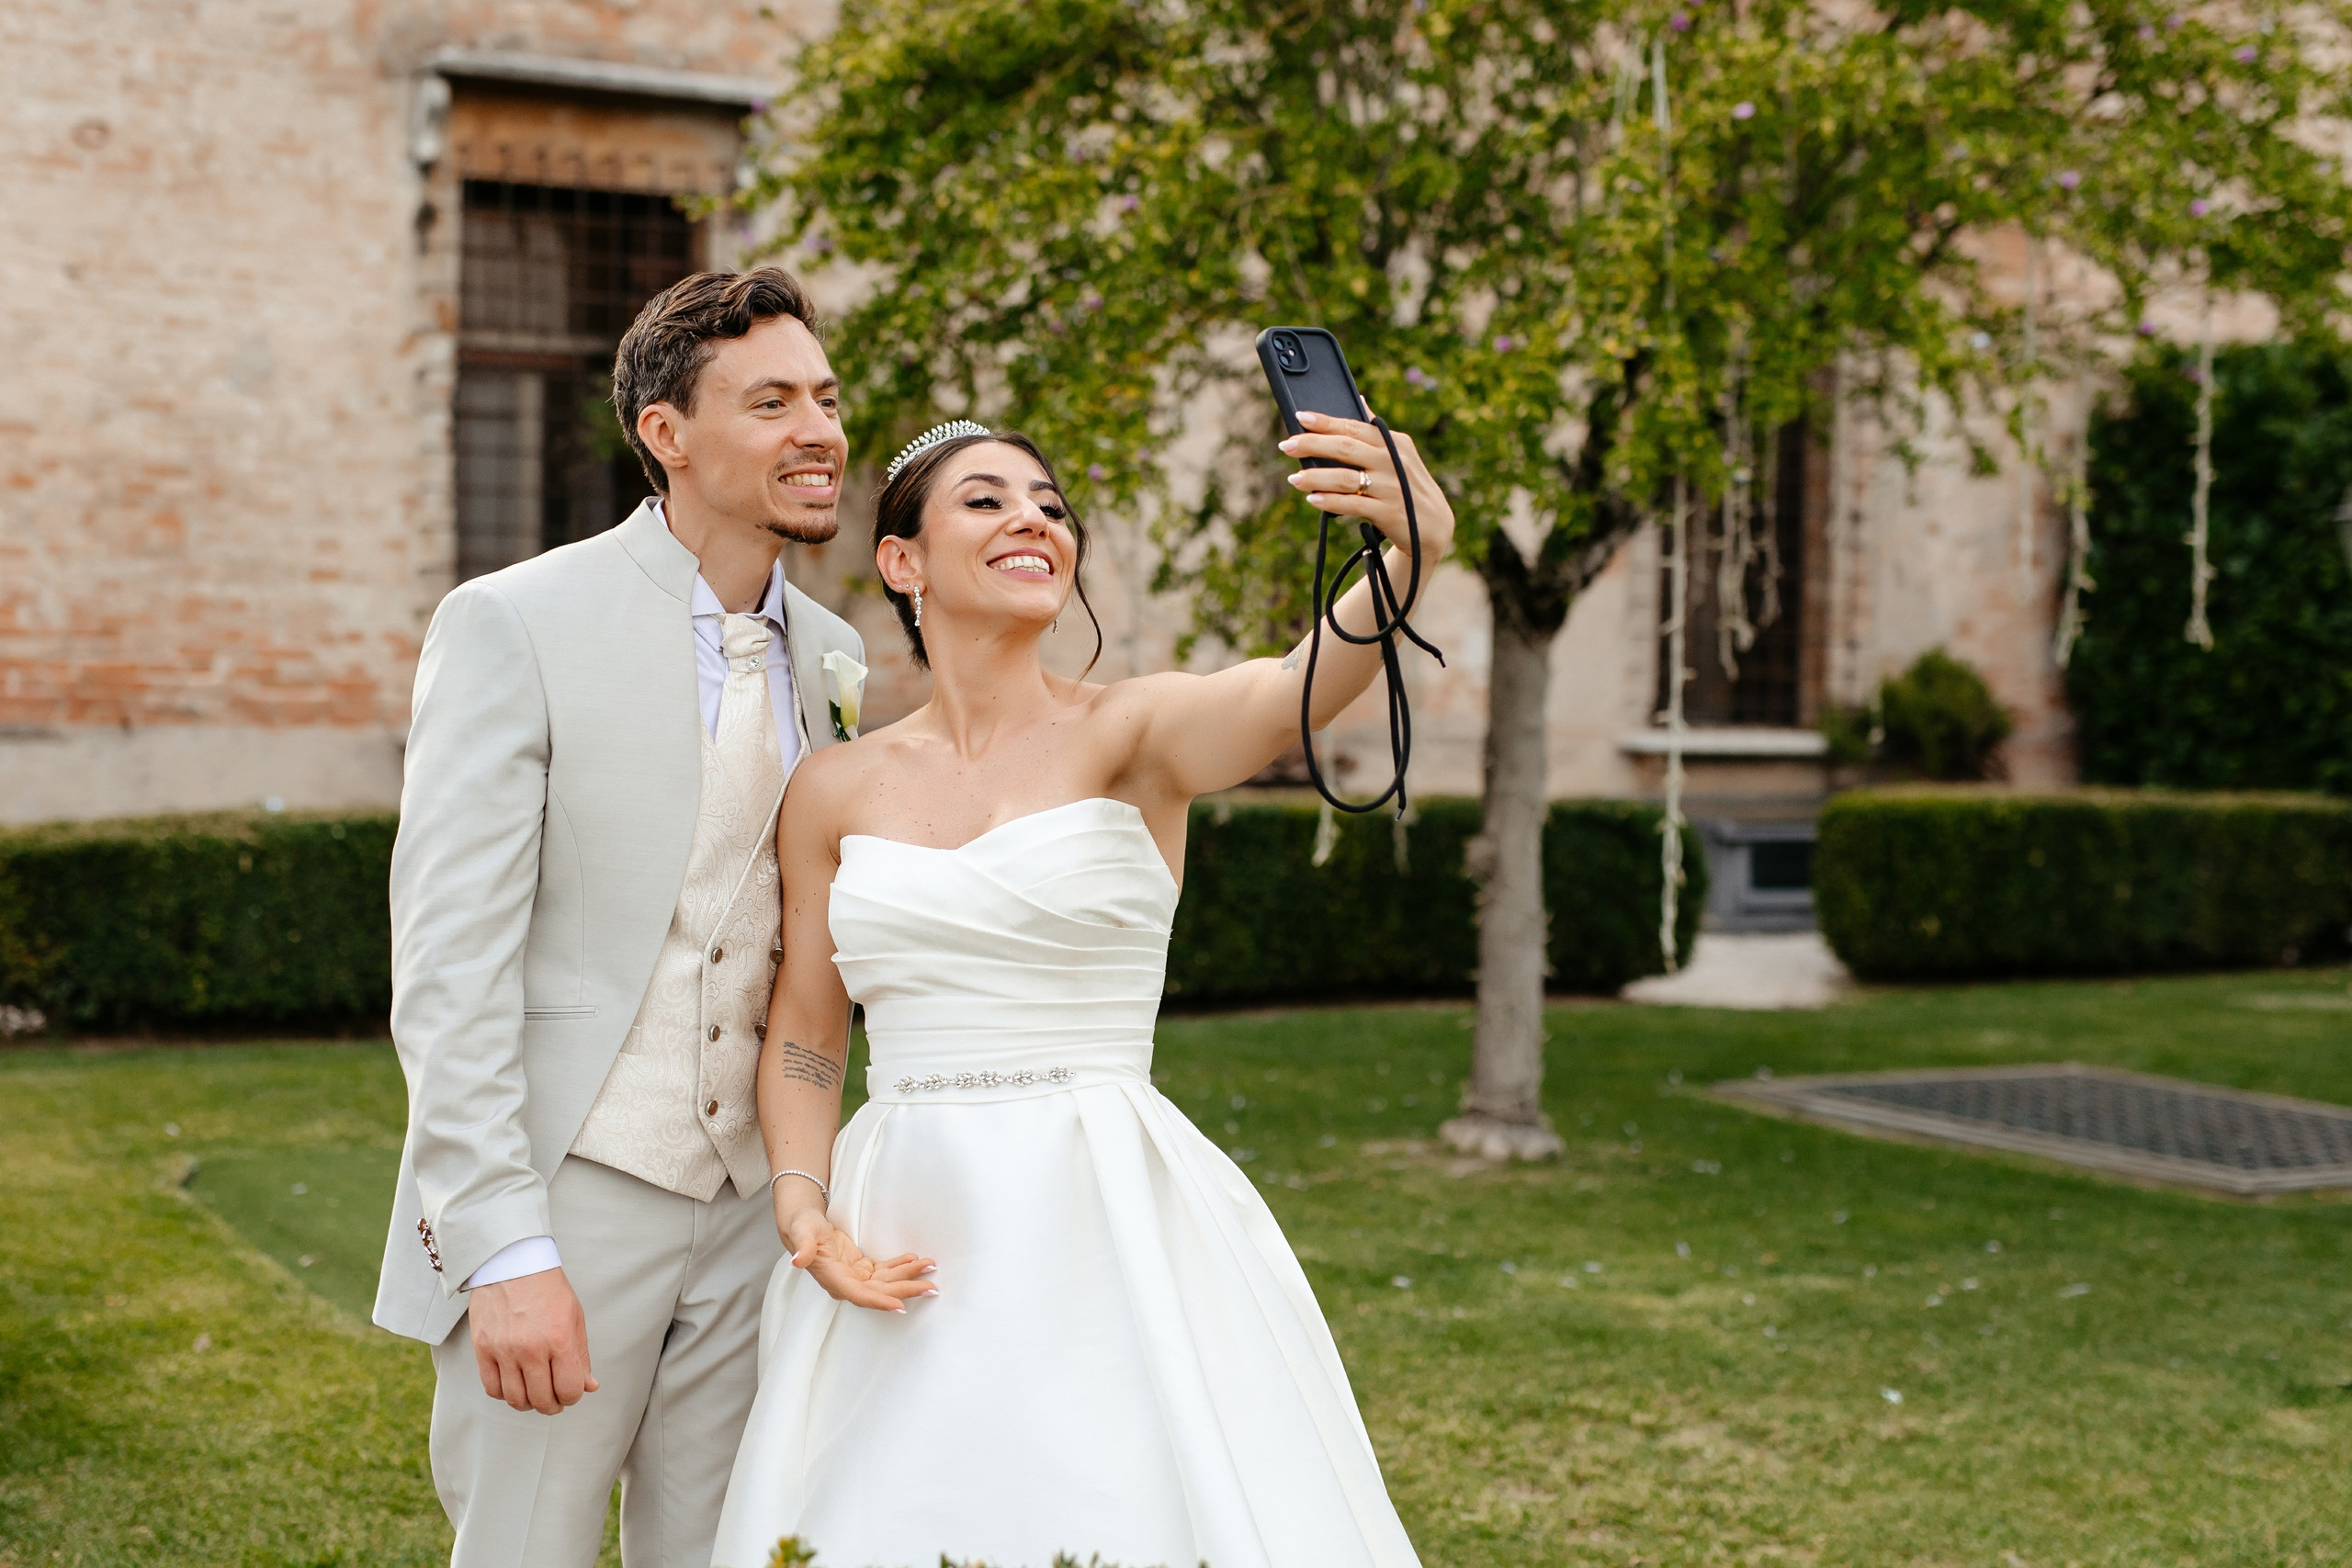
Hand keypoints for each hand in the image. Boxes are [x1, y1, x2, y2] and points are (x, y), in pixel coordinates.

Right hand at [468, 1268, 597, 1414]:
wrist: (513, 1263)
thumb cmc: (548, 1289)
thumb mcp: (575, 1318)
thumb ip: (581, 1356)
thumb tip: (588, 1386)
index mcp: (559, 1339)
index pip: (569, 1389)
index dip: (573, 1396)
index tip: (571, 1391)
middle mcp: (531, 1348)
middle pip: (542, 1400)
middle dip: (552, 1405)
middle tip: (554, 1398)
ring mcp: (504, 1350)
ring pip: (515, 1399)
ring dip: (528, 1403)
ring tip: (534, 1392)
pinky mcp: (482, 1348)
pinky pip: (492, 1388)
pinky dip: (505, 1393)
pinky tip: (514, 1383)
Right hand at [779, 1202, 935, 1312]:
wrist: (805, 1225)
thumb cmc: (802, 1227)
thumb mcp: (801, 1231)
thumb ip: (802, 1246)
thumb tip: (797, 1260)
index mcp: (833, 1279)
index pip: (859, 1296)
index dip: (880, 1301)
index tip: (901, 1307)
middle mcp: (846, 1283)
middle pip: (880, 1291)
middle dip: (906, 1289)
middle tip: (932, 1288)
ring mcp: (856, 1277)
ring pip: (887, 1281)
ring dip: (909, 1275)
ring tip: (931, 1267)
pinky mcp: (862, 1269)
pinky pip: (885, 1271)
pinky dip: (901, 1266)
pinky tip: (915, 1260)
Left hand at [1279, 408, 1455, 564]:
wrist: (1433, 527)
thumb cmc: (1408, 486)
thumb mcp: (1399, 454)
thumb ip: (1375, 430)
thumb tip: (1359, 399)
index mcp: (1394, 443)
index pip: (1354, 427)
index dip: (1325, 421)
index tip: (1300, 417)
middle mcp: (1393, 461)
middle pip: (1345, 448)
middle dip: (1312, 444)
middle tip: (1286, 446)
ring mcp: (1392, 487)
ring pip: (1345, 478)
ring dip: (1315, 477)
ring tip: (1294, 479)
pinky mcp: (1388, 512)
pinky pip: (1352, 505)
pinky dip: (1329, 501)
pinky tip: (1313, 499)